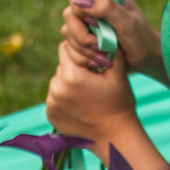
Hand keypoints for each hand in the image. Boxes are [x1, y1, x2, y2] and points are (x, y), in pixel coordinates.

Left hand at [46, 42, 138, 157]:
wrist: (114, 138)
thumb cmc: (119, 104)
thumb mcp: (119, 73)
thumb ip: (109, 49)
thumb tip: (103, 31)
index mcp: (72, 74)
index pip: (66, 48)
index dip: (79, 52)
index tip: (92, 62)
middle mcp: (57, 87)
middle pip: (61, 65)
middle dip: (74, 68)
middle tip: (91, 80)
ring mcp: (51, 103)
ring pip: (57, 81)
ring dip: (68, 83)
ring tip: (86, 95)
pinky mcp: (50, 114)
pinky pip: (54, 97)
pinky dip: (64, 98)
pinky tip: (79, 105)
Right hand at [62, 0, 161, 72]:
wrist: (143, 59)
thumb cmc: (140, 38)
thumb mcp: (128, 23)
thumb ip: (107, 9)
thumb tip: (79, 1)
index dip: (78, 6)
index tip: (93, 22)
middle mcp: (91, 3)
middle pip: (68, 13)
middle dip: (82, 34)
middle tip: (100, 45)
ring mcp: (85, 20)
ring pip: (67, 31)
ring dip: (84, 48)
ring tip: (105, 55)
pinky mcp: (81, 37)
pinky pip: (69, 46)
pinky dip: (82, 56)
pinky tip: (99, 60)